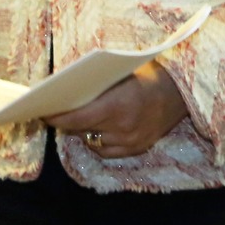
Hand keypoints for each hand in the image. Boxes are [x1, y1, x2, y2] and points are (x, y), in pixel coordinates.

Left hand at [45, 60, 187, 158]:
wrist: (181, 91)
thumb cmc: (146, 74)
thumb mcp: (119, 72)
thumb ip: (94, 83)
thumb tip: (64, 88)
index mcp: (118, 105)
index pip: (78, 118)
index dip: (57, 117)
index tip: (43, 112)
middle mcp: (124, 127)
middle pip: (83, 130)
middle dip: (66, 121)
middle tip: (53, 111)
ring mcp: (132, 141)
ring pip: (93, 142)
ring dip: (82, 131)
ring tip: (74, 118)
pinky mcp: (137, 149)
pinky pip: (107, 151)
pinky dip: (97, 141)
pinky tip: (93, 130)